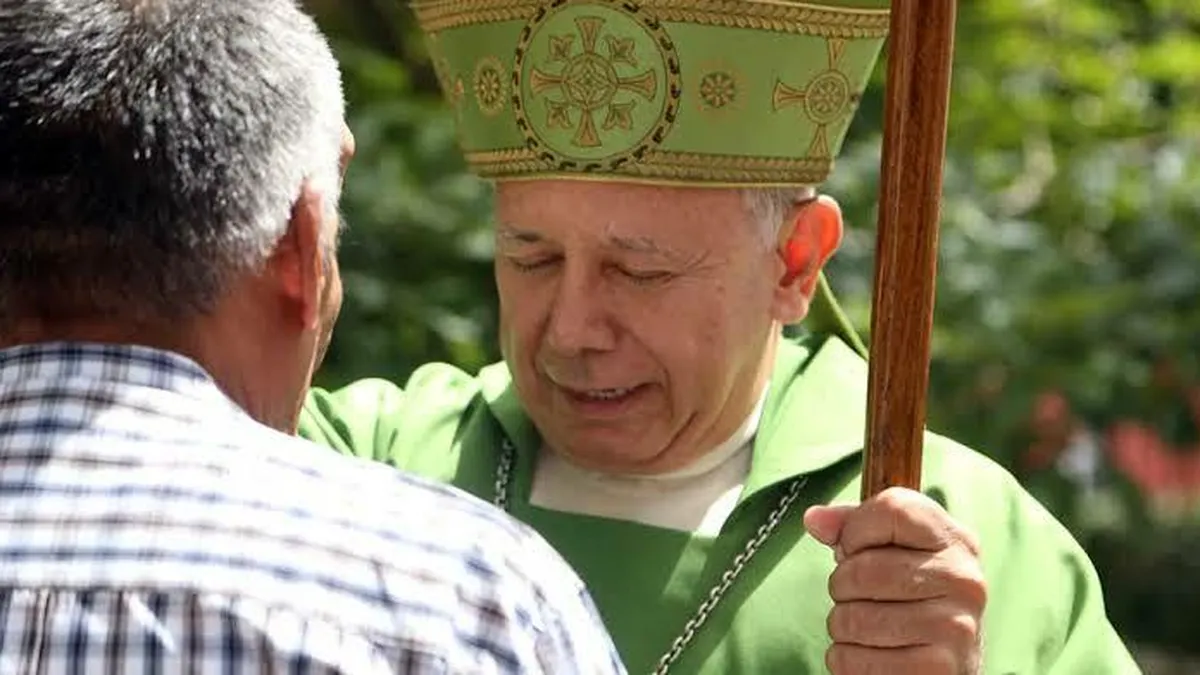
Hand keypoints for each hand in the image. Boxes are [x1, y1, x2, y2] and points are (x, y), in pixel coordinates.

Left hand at [803, 487, 986, 674]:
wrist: (949, 663)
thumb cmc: (913, 599)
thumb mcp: (895, 552)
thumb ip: (854, 526)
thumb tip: (815, 519)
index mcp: (954, 540)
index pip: (891, 510)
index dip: (855, 530)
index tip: (856, 550)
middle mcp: (963, 580)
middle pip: (862, 570)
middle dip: (842, 585)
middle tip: (858, 597)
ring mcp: (954, 628)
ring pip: (853, 619)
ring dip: (842, 626)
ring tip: (866, 628)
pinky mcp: (935, 671)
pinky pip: (854, 661)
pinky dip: (847, 661)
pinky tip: (872, 655)